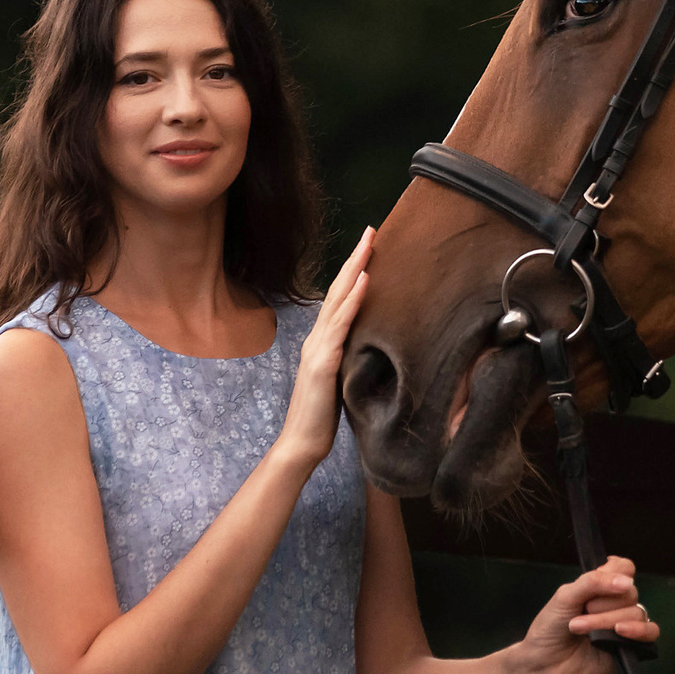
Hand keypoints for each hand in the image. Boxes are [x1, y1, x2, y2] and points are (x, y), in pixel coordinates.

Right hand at [277, 226, 373, 465]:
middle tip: (371, 228)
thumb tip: (372, 347)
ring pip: (338, 300)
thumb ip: (350, 359)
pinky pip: (341, 326)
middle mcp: (317, 339)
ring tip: (370, 243)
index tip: (370, 246)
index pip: (341, 299)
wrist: (302, 445)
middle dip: (356, 257)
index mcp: (323, 342)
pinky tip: (366, 281)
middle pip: (338, 289)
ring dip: (356, 269)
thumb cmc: (323, 417)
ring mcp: (318, 349)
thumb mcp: (342, 380)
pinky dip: (353, 300)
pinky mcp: (323, 364)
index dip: (354, 271)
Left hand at [512, 556, 657, 673]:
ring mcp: (625, 626)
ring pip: (636, 613)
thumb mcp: (565, 596)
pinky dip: (638, 630)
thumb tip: (627, 581)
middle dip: (602, 603)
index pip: (624, 568)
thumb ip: (593, 582)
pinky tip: (620, 631)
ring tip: (582, 629)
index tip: (597, 582)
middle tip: (579, 613)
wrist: (542, 664)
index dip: (615, 572)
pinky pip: (650, 633)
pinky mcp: (631, 648)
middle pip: (630, 592)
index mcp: (601, 588)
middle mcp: (616, 605)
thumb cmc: (549, 628)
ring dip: (606, 620)